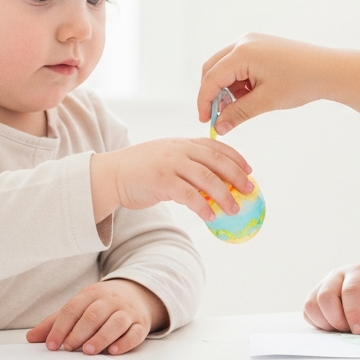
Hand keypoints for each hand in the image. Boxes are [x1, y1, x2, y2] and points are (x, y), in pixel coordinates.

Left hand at [25, 278, 167, 354]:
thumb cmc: (102, 305)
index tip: (52, 344)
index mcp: (91, 294)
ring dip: (101, 337)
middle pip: (94, 314)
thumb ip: (56, 322)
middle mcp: (110, 301)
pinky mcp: (141, 324)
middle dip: (80, 332)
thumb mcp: (79, 307)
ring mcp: (127, 312)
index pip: (73, 308)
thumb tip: (31, 338)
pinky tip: (113, 351)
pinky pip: (135, 332)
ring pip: (116, 322)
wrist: (138, 294)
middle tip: (69, 348)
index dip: (61, 327)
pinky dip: (125, 342)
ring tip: (88, 351)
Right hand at [92, 138, 252, 222]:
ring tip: (233, 209)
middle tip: (249, 190)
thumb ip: (188, 166)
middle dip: (236, 175)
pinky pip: (188, 195)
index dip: (235, 157)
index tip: (249, 169)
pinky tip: (210, 217)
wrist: (110, 174)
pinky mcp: (161, 181)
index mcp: (182, 143)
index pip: (215, 146)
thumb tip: (213, 185)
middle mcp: (179, 150)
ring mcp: (170, 164)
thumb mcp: (167, 160)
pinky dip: (202, 206)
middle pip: (216, 161)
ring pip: (206, 178)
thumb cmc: (140, 171)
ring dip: (223, 195)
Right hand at [196, 33, 359, 133]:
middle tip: (216, 117)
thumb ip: (238, 114)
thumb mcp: (266, 101)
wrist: (329, 70)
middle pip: (213, 68)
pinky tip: (246, 99)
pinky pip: (239, 65)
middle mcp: (244, 42)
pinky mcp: (261, 47)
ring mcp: (252, 43)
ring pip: (225, 67)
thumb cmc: (300, 83)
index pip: (211, 78)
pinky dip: (238, 82)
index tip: (205, 121)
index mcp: (242, 53)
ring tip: (235, 110)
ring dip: (225, 89)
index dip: (205, 101)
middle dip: (212, 93)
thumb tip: (219, 128)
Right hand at [303, 264, 359, 334]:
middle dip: (337, 320)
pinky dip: (319, 323)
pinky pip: (308, 312)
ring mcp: (323, 284)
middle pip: (325, 296)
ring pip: (312, 304)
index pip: (350, 291)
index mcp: (358, 272)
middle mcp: (336, 275)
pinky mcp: (314, 296)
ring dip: (326, 323)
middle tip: (351, 329)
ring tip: (343, 326)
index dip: (352, 314)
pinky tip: (334, 324)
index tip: (359, 330)